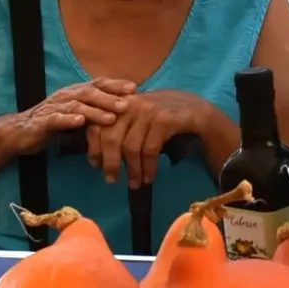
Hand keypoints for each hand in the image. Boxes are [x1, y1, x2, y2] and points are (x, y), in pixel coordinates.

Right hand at [13, 79, 132, 152]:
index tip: (135, 88)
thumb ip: (97, 112)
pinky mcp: (42, 121)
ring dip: (95, 111)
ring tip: (110, 117)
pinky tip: (80, 122)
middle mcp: (66, 95)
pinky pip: (56, 118)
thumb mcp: (78, 115)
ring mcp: (54, 107)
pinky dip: (68, 120)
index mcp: (75, 93)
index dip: (115, 84)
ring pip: (76, 106)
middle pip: (90, 93)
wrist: (21, 132)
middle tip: (128, 104)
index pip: (98, 84)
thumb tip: (125, 114)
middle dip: (109, 98)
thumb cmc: (53, 123)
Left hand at [83, 87, 214, 189]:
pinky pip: (150, 150)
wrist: (194, 109)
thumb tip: (100, 156)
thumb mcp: (137, 117)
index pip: (97, 126)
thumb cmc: (161, 116)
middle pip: (112, 138)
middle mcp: (130, 104)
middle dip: (110, 163)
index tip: (96, 165)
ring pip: (131, 147)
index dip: (94, 148)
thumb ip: (120, 128)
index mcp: (119, 103)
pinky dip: (148, 167)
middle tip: (112, 180)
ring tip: (135, 184)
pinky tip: (149, 178)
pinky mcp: (163, 120)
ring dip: (132, 170)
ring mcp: (147, 111)